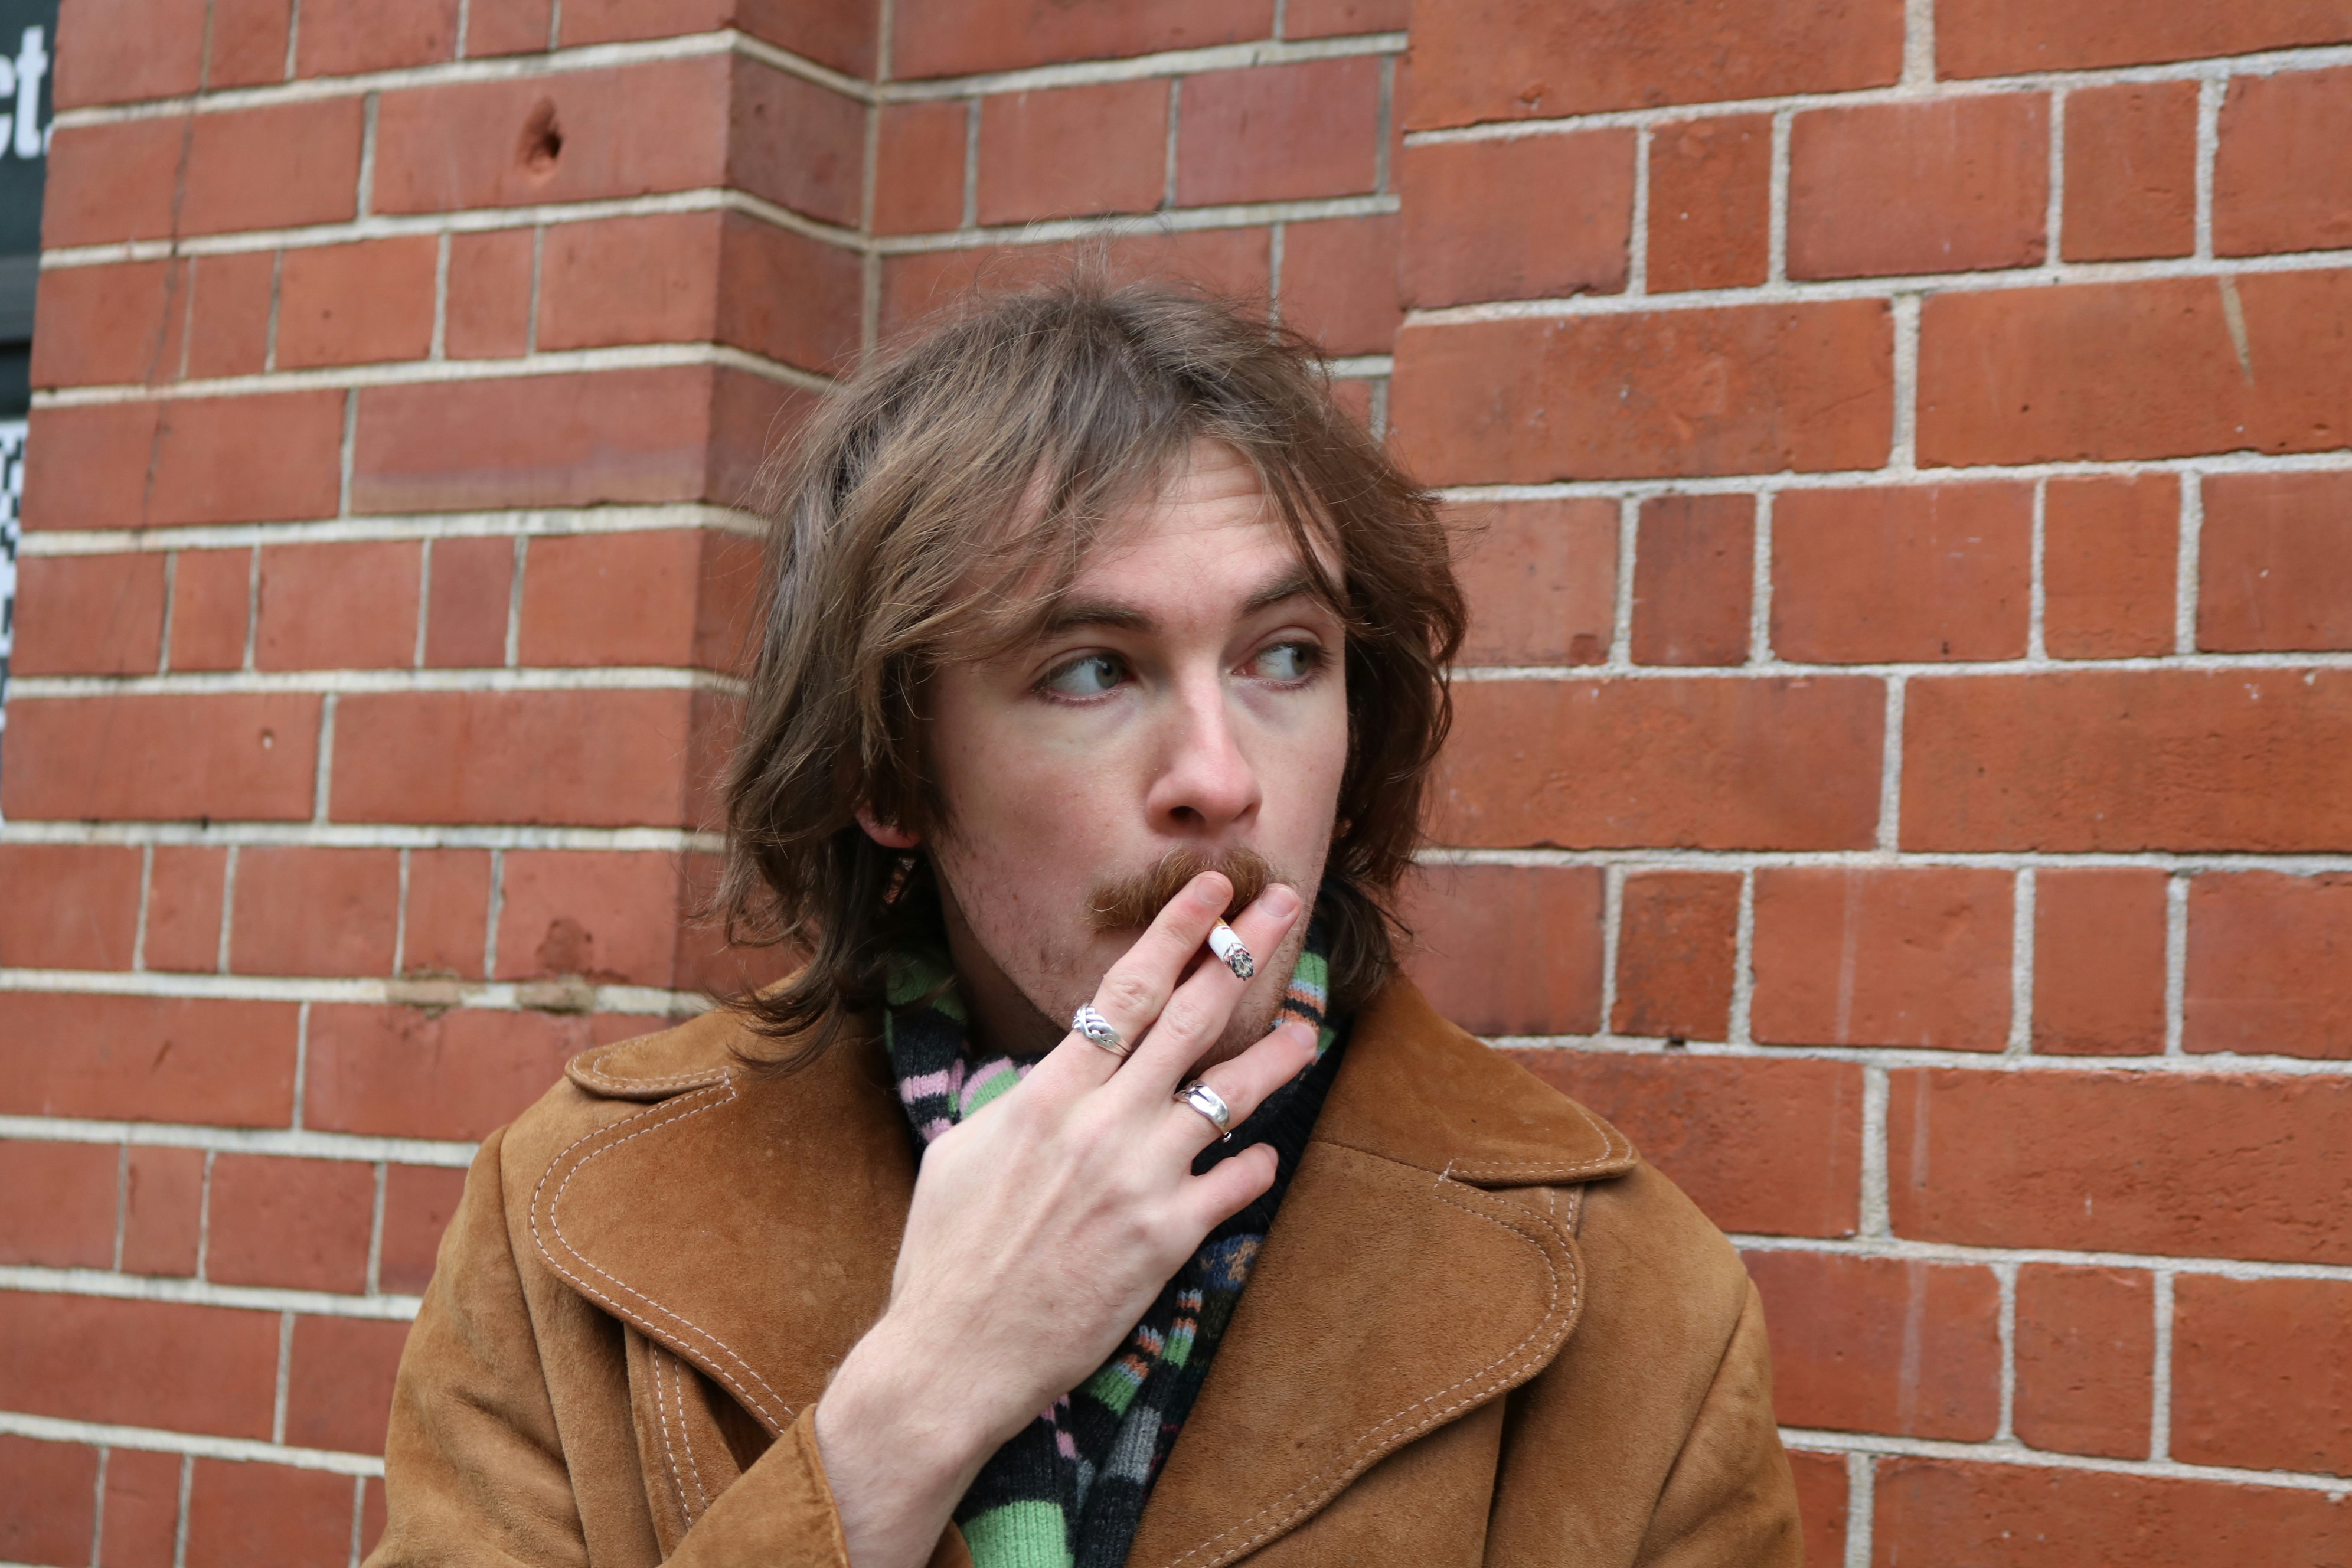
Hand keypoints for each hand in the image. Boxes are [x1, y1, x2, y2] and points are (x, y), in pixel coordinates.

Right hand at [812, 873, 1315, 1567]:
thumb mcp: (963, 1152)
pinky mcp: (1166, 1239)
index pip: (1128, 989)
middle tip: (1285, 906)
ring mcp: (1140, 1179)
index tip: (1213, 888)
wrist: (952, 1355)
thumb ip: (1019, 1104)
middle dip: (1242, 952)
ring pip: (1229, 1094)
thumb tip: (1051, 1076)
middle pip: (1191, 1018)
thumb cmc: (944, 1255)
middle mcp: (1101, 1124)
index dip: (1176, 931)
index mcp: (1048, 1093)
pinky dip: (1254, 1164)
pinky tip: (1263, 1155)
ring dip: (1277, 1054)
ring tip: (1308, 1027)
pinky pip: (1233, 1183)